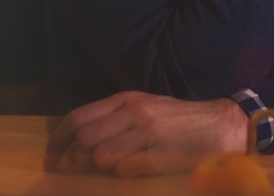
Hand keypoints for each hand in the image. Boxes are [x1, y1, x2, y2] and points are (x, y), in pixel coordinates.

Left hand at [44, 91, 247, 176]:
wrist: (222, 125)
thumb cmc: (179, 120)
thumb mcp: (144, 108)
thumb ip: (113, 119)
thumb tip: (76, 143)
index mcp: (127, 100)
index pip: (77, 118)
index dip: (57, 143)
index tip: (51, 161)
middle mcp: (135, 111)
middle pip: (85, 139)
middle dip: (79, 158)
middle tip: (87, 168)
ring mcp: (150, 131)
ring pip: (102, 156)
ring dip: (105, 167)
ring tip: (122, 164)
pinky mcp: (162, 152)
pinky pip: (126, 170)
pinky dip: (126, 173)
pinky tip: (141, 167)